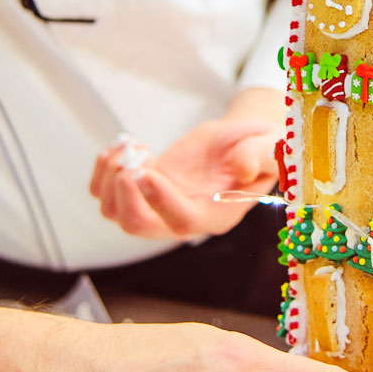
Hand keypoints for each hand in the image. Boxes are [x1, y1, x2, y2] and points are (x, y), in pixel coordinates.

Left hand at [91, 117, 281, 239]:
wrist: (241, 145)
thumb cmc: (259, 149)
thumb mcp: (269, 147)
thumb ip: (258, 156)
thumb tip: (242, 167)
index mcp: (216, 214)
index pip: (183, 220)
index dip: (161, 199)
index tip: (148, 170)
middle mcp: (183, 218)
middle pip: (138, 226)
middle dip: (126, 192)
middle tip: (133, 157)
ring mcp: (159, 207)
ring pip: (115, 212)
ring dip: (111, 177)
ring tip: (131, 146)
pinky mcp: (143, 192)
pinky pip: (105, 194)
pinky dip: (103, 170)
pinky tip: (124, 147)